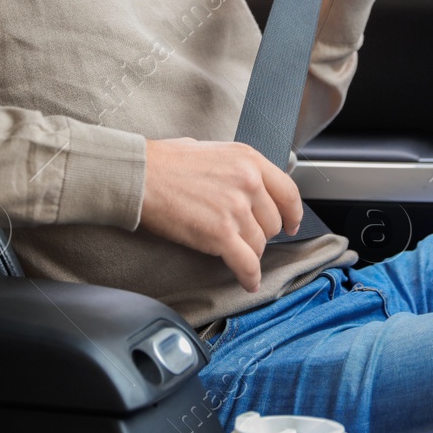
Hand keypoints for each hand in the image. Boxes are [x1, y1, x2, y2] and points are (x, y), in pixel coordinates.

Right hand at [137, 137, 304, 292]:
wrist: (139, 176)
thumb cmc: (164, 162)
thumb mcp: (212, 150)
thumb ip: (235, 168)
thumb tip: (244, 185)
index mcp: (248, 159)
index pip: (288, 192)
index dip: (292, 214)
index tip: (290, 224)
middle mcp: (248, 182)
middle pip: (272, 223)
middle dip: (260, 234)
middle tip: (245, 237)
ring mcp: (236, 209)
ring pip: (259, 245)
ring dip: (248, 253)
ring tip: (234, 253)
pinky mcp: (220, 235)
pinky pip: (246, 264)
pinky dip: (249, 276)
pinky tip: (247, 281)